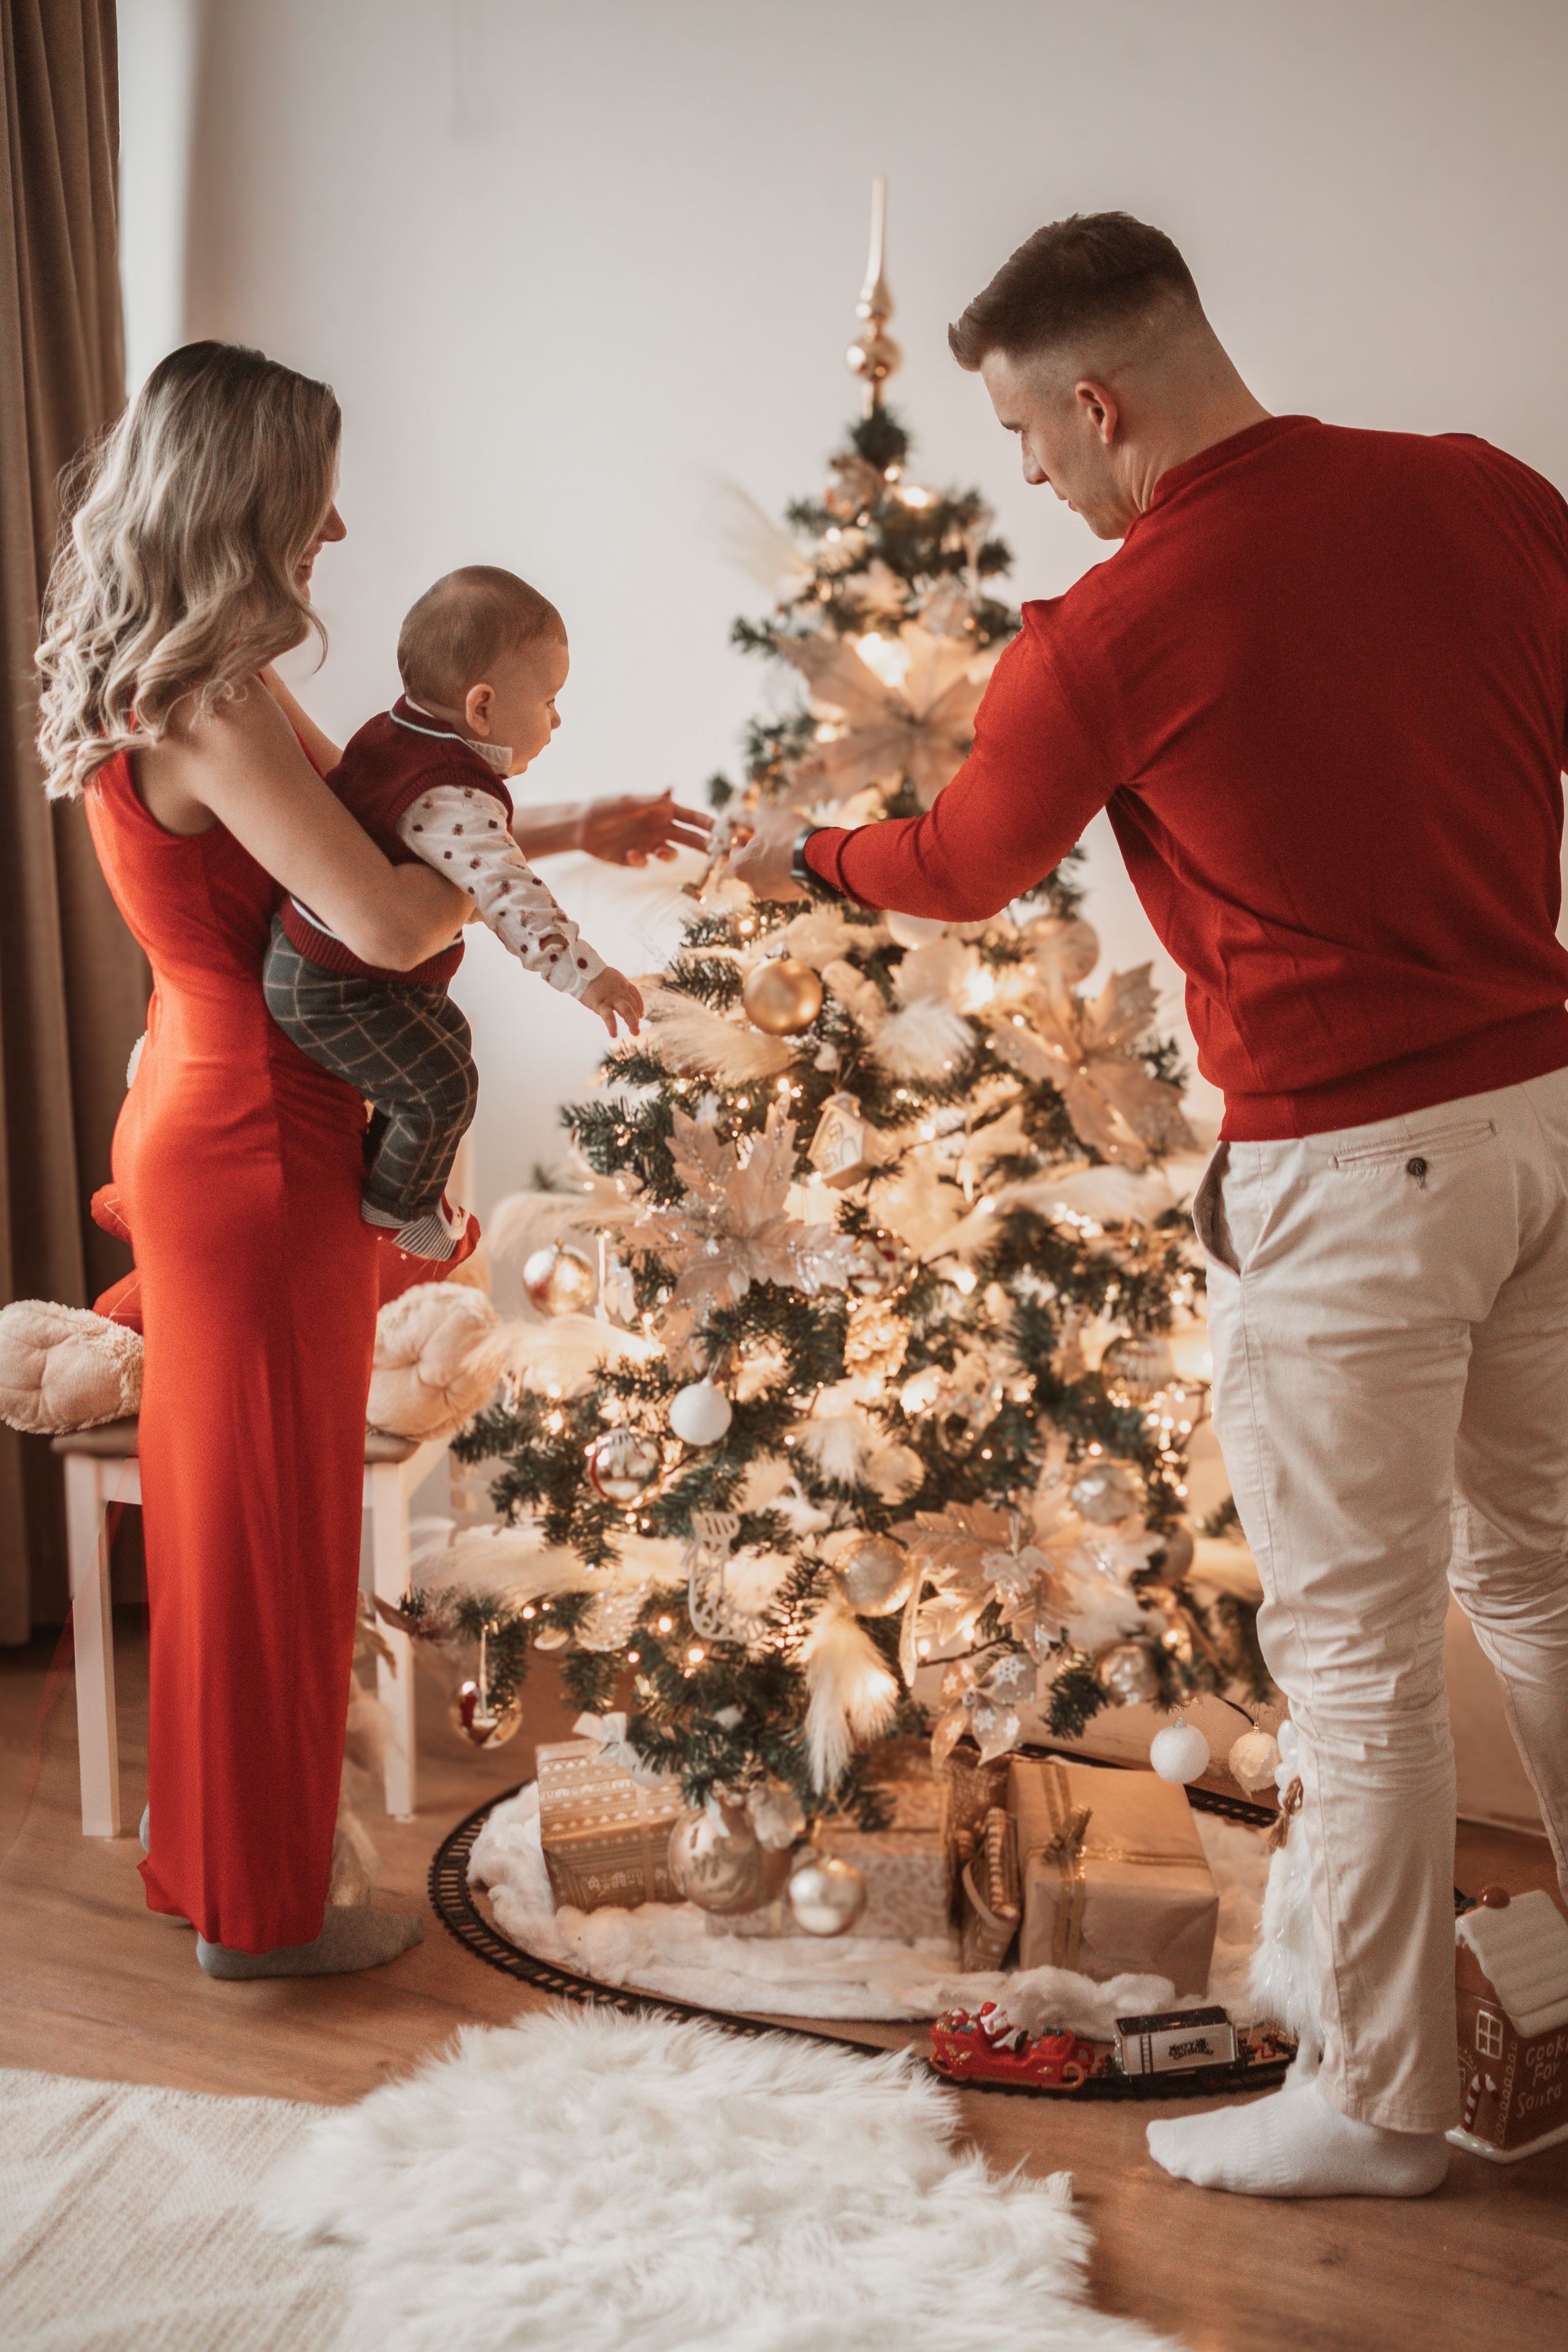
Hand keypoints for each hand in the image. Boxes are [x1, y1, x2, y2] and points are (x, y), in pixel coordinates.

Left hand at [577, 791, 711, 866]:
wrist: (580, 826)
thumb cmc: (605, 807)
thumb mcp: (627, 802)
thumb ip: (649, 800)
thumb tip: (670, 789)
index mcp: (662, 811)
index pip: (690, 817)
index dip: (706, 823)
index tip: (721, 829)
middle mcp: (660, 828)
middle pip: (688, 838)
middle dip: (702, 845)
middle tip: (715, 853)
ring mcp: (649, 845)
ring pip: (670, 854)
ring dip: (669, 855)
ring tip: (661, 853)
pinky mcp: (636, 859)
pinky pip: (645, 863)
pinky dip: (641, 860)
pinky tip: (631, 853)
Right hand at [580, 966, 644, 1037]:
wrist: (579, 969)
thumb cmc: (589, 972)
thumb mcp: (606, 975)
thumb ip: (612, 985)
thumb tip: (610, 992)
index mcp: (622, 982)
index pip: (635, 995)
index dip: (639, 1006)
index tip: (641, 1015)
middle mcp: (620, 990)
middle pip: (633, 1005)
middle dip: (636, 1018)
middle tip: (636, 1031)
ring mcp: (611, 997)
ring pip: (627, 1011)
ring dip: (632, 1023)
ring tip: (634, 1033)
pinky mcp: (600, 1004)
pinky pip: (609, 1018)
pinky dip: (612, 1027)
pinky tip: (613, 1035)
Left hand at [728, 805, 805, 900]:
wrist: (821, 856)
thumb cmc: (788, 835)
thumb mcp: (765, 819)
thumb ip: (746, 818)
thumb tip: (734, 814)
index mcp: (740, 867)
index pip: (735, 851)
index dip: (745, 837)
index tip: (755, 830)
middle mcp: (753, 886)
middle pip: (752, 865)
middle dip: (759, 852)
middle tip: (772, 837)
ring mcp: (774, 894)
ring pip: (769, 875)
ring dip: (774, 863)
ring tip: (788, 848)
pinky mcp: (792, 897)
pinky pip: (786, 882)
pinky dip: (789, 872)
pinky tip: (798, 860)